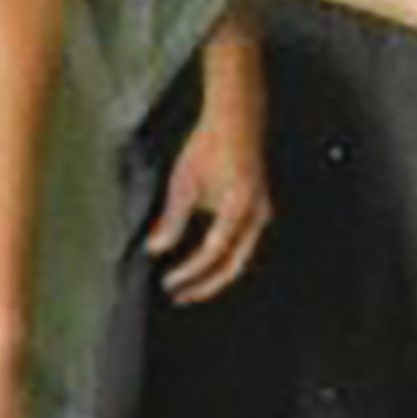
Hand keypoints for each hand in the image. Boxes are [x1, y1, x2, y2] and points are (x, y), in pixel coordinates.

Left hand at [146, 96, 270, 302]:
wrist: (236, 121)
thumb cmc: (211, 145)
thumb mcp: (184, 182)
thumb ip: (172, 219)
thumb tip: (156, 248)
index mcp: (239, 207)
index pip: (213, 252)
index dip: (189, 272)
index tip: (169, 282)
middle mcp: (257, 215)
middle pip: (233, 266)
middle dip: (205, 285)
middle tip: (180, 296)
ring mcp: (261, 215)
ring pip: (239, 258)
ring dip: (213, 274)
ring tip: (188, 284)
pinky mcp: (257, 212)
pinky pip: (241, 245)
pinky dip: (222, 259)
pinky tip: (202, 262)